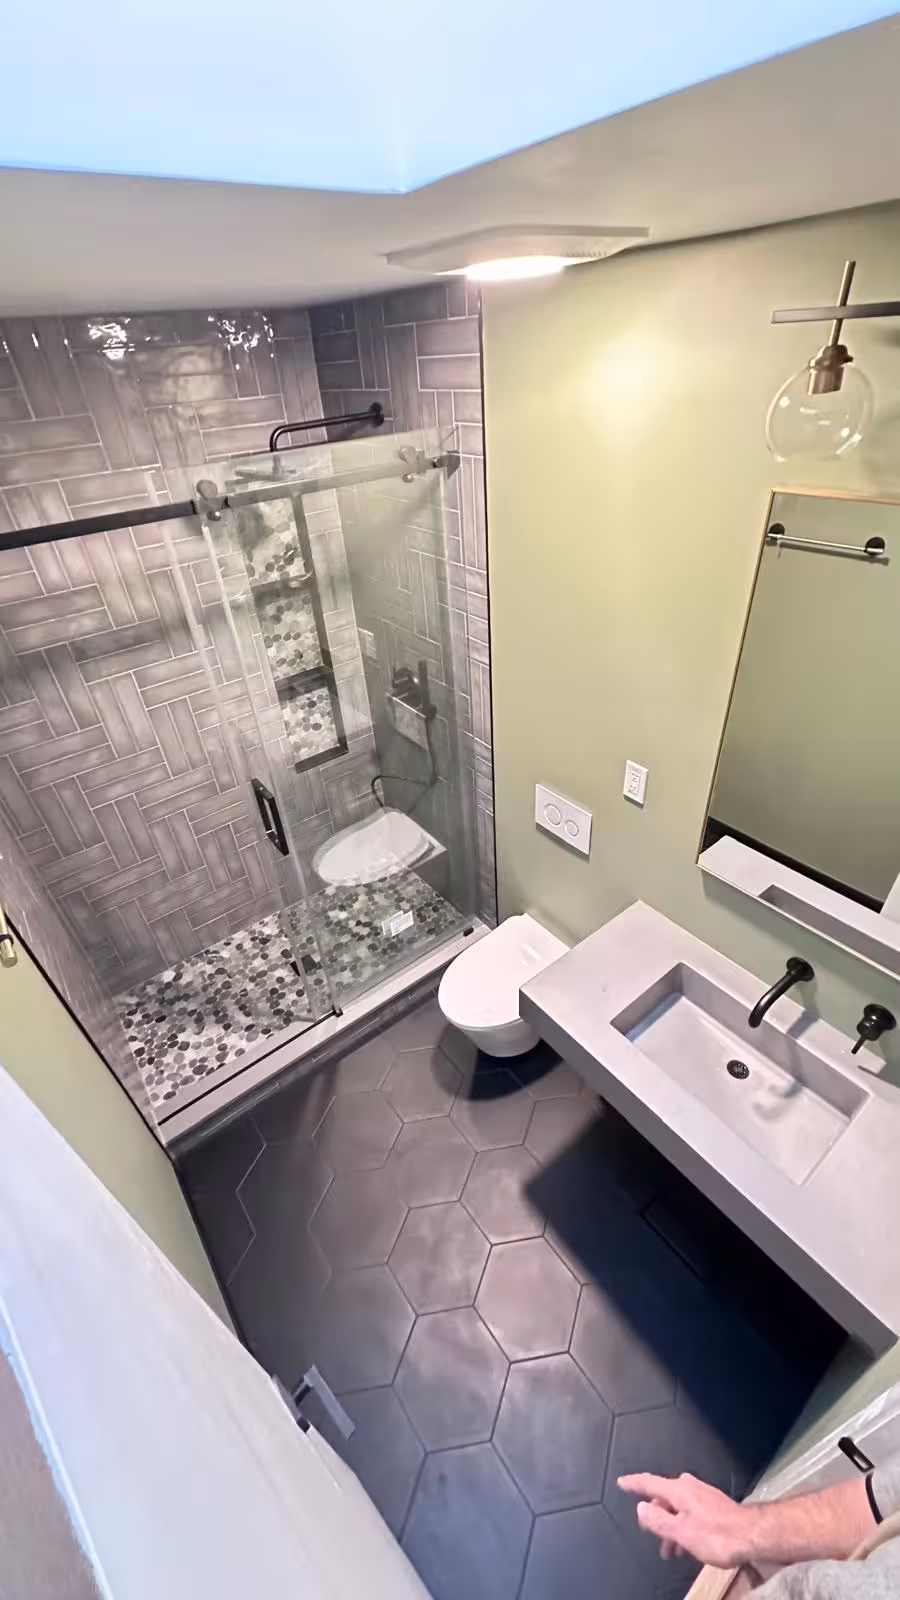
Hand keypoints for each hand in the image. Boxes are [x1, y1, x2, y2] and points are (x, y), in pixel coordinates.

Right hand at [618, 1472, 752, 1567]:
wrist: (752, 1535)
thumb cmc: (718, 1535)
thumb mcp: (681, 1532)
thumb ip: (658, 1520)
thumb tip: (641, 1508)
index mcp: (678, 1491)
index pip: (650, 1483)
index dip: (634, 1483)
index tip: (622, 1482)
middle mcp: (690, 1487)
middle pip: (664, 1497)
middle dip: (655, 1516)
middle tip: (652, 1534)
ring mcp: (703, 1494)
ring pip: (678, 1507)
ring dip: (671, 1525)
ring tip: (671, 1549)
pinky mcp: (713, 1504)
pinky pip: (690, 1511)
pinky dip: (683, 1525)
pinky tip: (688, 1543)